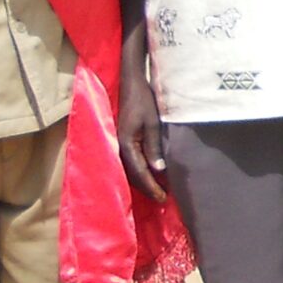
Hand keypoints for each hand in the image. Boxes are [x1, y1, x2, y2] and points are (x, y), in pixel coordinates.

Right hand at [117, 52, 170, 200]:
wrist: (132, 83)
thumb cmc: (144, 100)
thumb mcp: (152, 123)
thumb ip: (154, 147)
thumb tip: (158, 170)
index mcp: (126, 144)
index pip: (140, 172)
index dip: (151, 187)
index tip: (162, 199)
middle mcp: (120, 147)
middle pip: (133, 175)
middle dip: (148, 187)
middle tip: (163, 199)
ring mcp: (120, 143)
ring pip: (131, 169)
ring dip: (144, 181)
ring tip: (159, 190)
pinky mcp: (124, 139)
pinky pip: (131, 161)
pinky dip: (141, 170)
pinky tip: (151, 173)